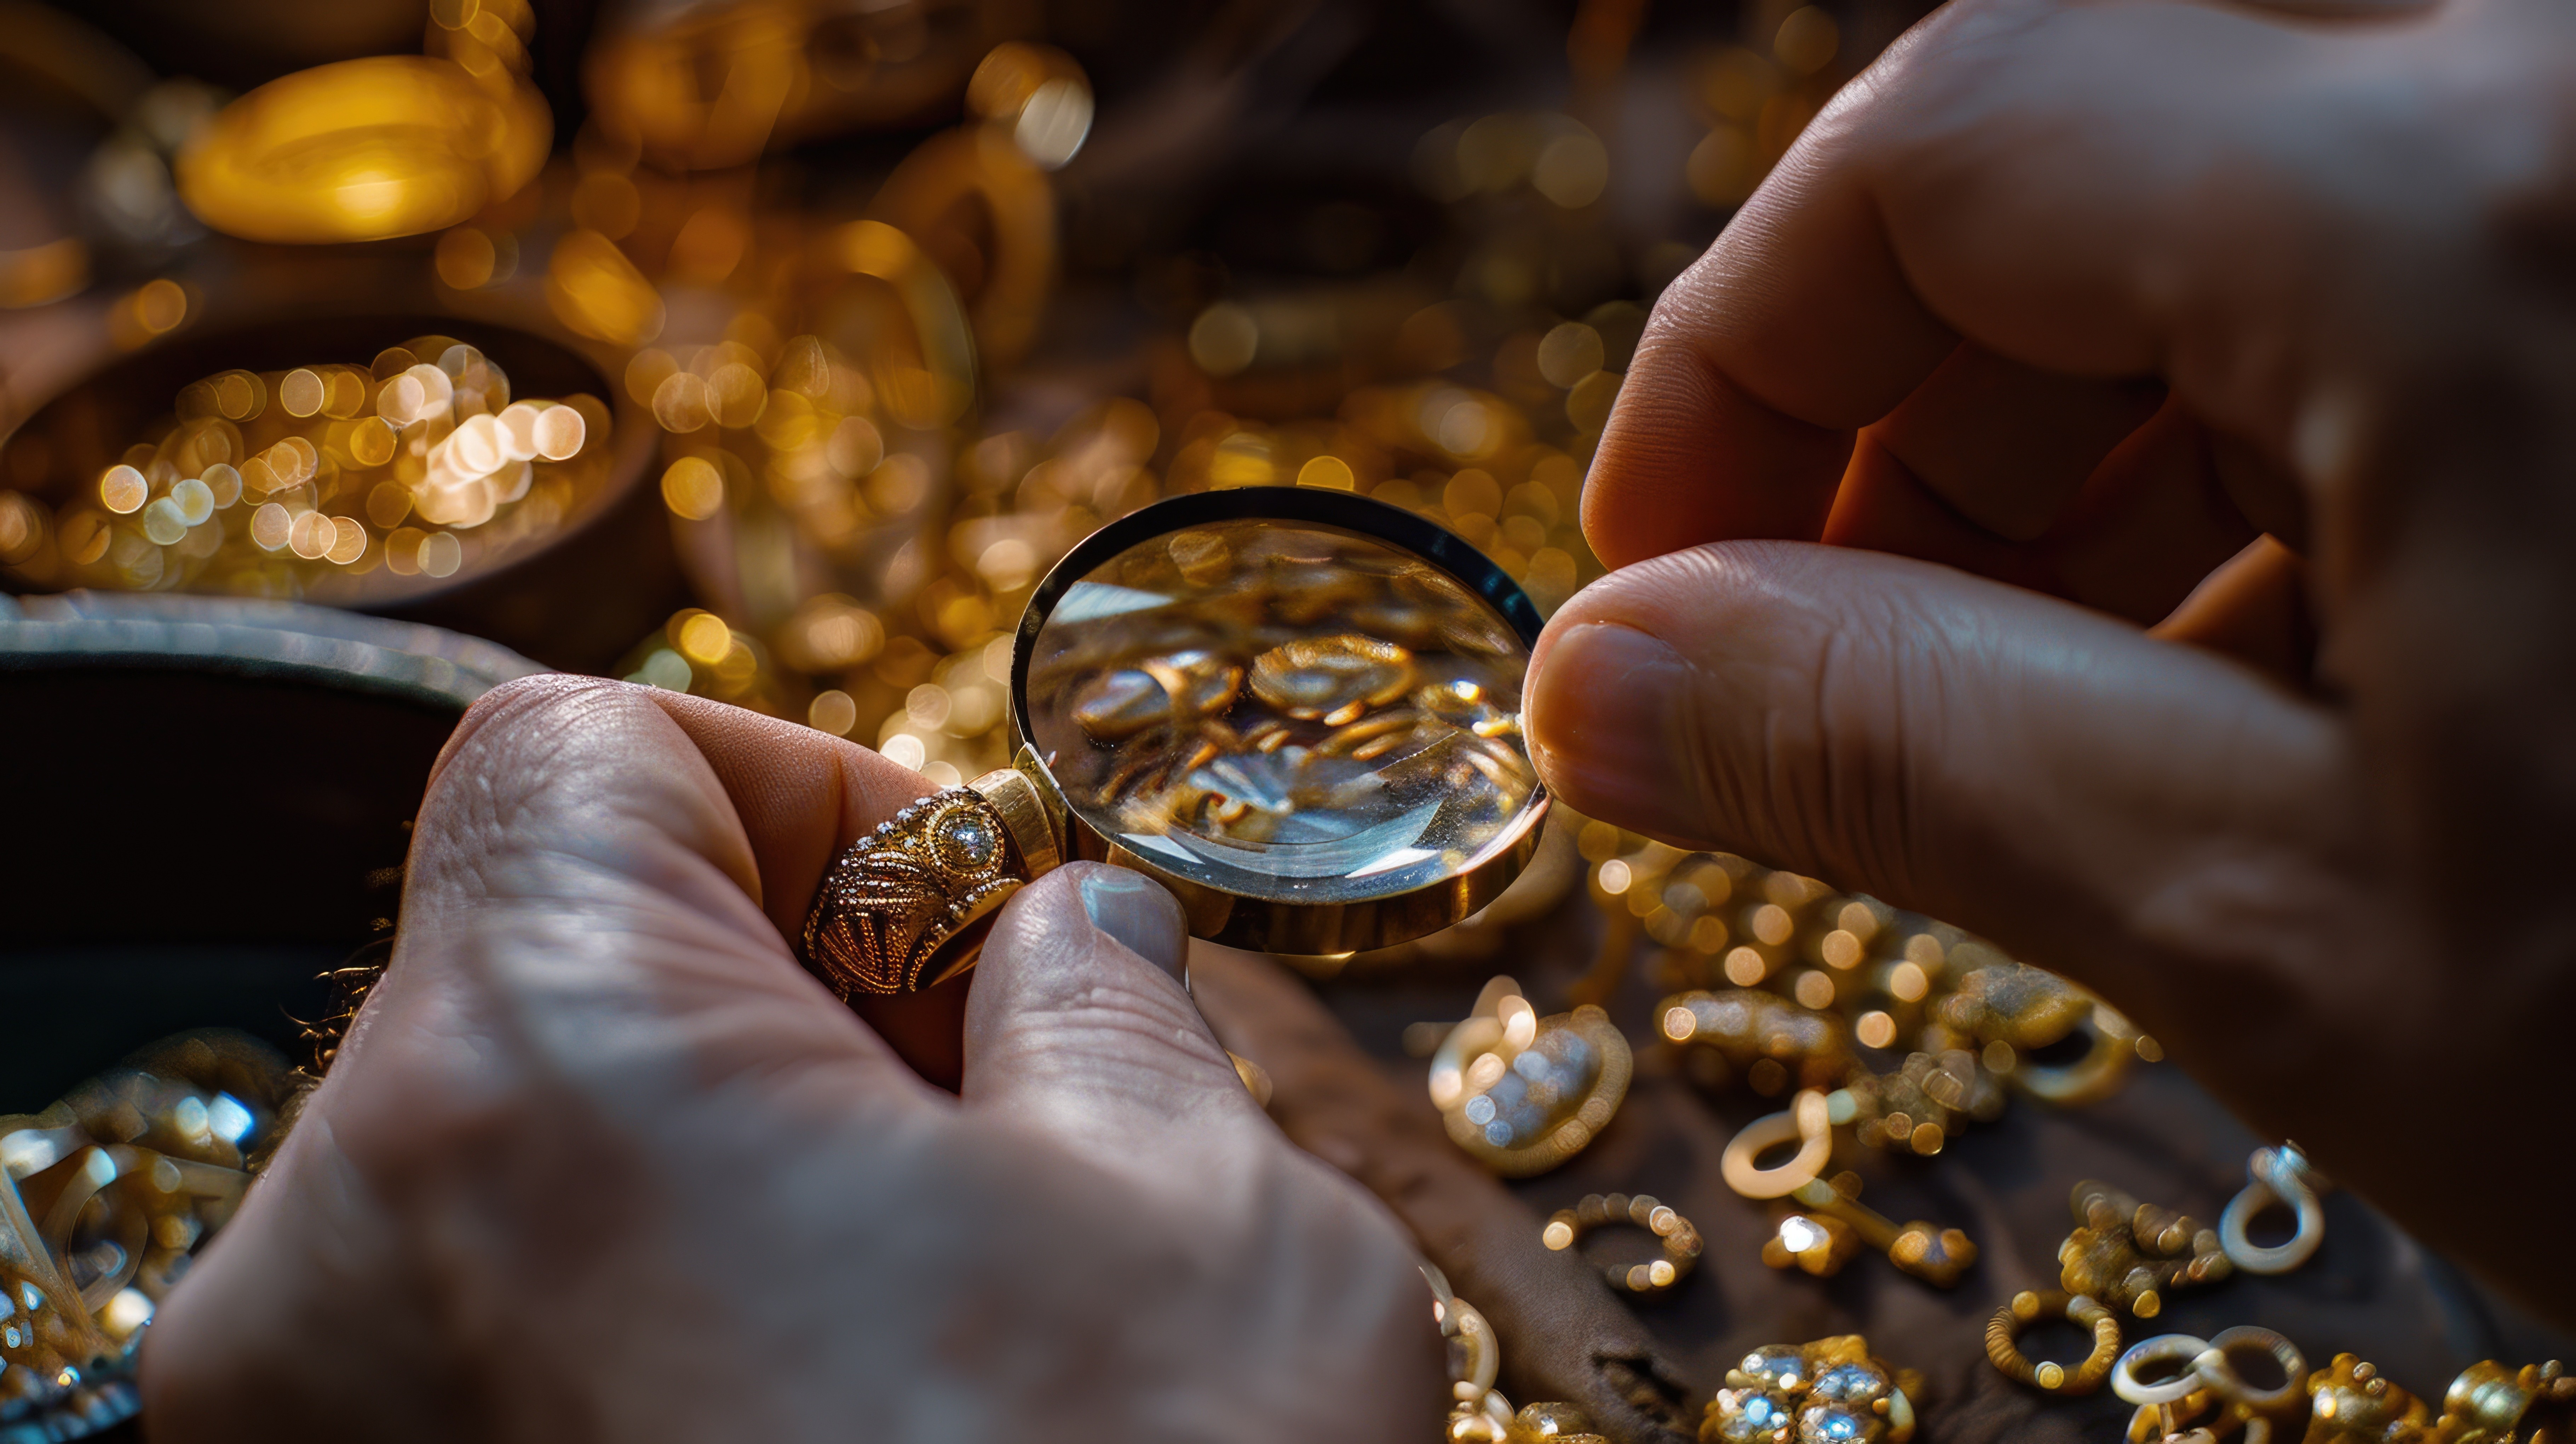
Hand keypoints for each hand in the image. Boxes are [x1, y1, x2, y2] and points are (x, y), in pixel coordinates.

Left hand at [139, 675, 1437, 1440]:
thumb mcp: (1204, 1218)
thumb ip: (1111, 1012)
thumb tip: (1074, 936)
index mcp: (535, 1084)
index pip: (575, 757)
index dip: (798, 790)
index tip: (949, 909)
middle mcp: (342, 1267)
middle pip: (539, 967)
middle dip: (784, 998)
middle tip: (991, 1103)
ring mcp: (325, 1439)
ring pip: (522, 1167)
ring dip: (731, 1168)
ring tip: (936, 1280)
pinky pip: (487, 1338)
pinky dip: (654, 1316)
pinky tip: (839, 1391)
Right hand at [1529, 0, 2575, 1316]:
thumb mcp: (2297, 932)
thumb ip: (1899, 754)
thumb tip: (1606, 679)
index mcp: (2467, 211)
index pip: (1934, 147)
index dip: (1737, 354)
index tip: (1665, 570)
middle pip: (2101, 148)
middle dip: (1912, 417)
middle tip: (1842, 659)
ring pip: (2275, 209)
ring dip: (2100, 441)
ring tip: (2076, 692)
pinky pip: (2453, 274)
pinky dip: (2305, 444)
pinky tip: (2307, 657)